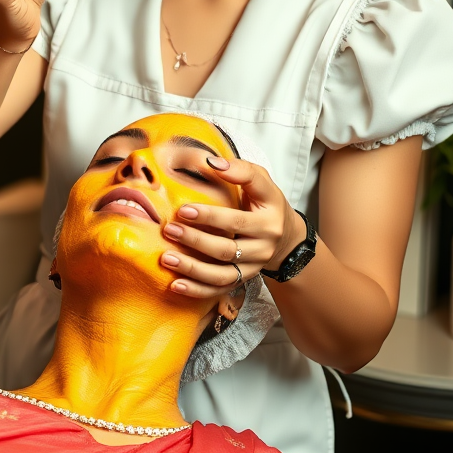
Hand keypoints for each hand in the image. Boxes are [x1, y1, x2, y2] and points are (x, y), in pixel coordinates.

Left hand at [158, 155, 306, 297]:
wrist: (285, 236)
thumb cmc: (266, 203)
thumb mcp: (262, 181)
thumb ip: (241, 169)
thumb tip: (211, 162)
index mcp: (269, 220)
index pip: (237, 219)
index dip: (210, 216)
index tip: (183, 209)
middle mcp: (263, 247)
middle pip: (226, 249)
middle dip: (195, 241)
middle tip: (169, 229)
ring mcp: (253, 267)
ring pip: (222, 274)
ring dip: (192, 268)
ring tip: (166, 258)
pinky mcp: (243, 280)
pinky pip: (219, 290)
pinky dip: (197, 290)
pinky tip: (175, 285)